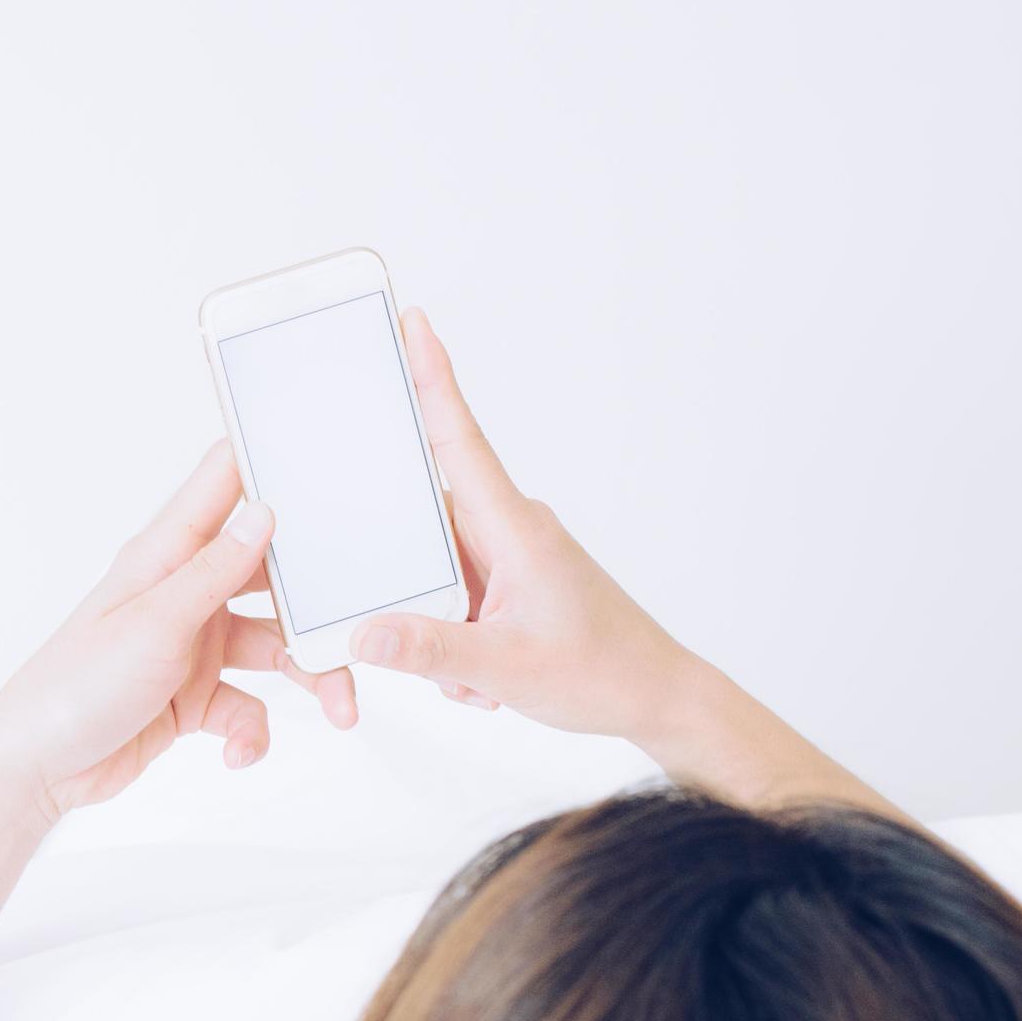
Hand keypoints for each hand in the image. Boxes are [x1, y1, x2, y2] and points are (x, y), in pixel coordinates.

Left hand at [0, 442, 358, 822]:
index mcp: (168, 554)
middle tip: (359, 623)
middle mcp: (187, 591)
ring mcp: (195, 644)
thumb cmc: (73, 687)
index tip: (334, 456)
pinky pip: (249, 705)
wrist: (37, 769)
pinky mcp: (196, 695)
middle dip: (318, 602)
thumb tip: (264, 510)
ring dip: (308, 677)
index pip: (226, 484)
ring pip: (275, 648)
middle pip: (274, 575)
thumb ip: (214, 570)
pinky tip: (238, 752)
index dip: (273, 462)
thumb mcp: (154, 624)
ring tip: (336, 710)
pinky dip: (253, 731)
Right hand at [349, 311, 699, 742]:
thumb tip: (365, 632)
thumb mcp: (506, 668)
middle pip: (421, 523)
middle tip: (444, 634)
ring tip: (477, 672)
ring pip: (433, 573)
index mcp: (513, 528)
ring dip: (439, 628)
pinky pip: (452, 600)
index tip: (412, 323)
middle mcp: (507, 531)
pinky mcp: (505, 585)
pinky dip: (455, 642)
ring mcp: (506, 558)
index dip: (433, 379)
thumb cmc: (603, 671)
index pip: (459, 439)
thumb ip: (430, 651)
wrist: (656, 697)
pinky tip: (484, 677)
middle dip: (408, 584)